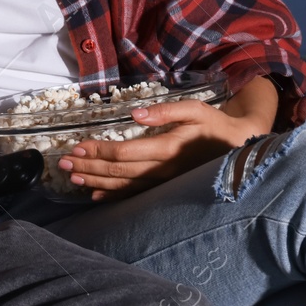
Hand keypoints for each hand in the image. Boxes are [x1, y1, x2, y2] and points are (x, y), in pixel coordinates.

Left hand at [59, 89, 273, 200]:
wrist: (241, 147)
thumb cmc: (215, 124)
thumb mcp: (195, 109)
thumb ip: (165, 111)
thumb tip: (135, 113)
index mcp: (168, 148)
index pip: (125, 152)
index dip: (99, 150)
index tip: (77, 146)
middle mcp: (164, 170)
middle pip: (118, 171)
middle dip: (89, 166)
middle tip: (64, 164)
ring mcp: (165, 182)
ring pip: (124, 186)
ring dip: (95, 181)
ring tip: (73, 177)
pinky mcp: (166, 188)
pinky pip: (136, 195)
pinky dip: (113, 196)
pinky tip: (95, 195)